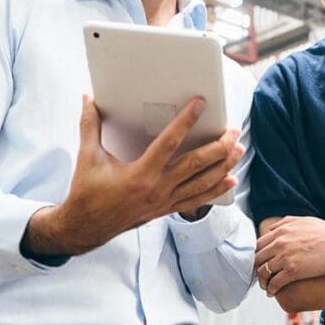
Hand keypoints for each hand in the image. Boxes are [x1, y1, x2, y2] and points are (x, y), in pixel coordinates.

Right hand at [22, 95, 242, 256]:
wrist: (85, 227)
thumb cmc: (87, 191)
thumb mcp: (87, 157)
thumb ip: (89, 125)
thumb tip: (87, 97)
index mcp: (139, 174)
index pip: (169, 142)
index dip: (186, 121)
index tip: (201, 104)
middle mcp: (157, 188)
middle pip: (196, 164)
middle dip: (218, 147)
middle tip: (233, 131)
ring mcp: (164, 201)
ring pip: (202, 183)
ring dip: (223, 166)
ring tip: (239, 150)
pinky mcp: (166, 210)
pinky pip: (196, 200)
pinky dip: (215, 190)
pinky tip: (230, 180)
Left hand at [255, 217, 324, 294]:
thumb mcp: (304, 220)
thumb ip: (285, 223)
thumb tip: (272, 229)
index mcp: (281, 231)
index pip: (258, 245)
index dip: (257, 256)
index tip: (260, 264)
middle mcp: (280, 242)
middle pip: (258, 259)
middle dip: (257, 270)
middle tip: (261, 278)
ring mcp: (286, 256)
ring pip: (264, 272)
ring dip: (263, 282)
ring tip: (266, 287)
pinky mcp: (293, 270)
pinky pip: (275, 282)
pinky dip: (271, 289)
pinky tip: (273, 293)